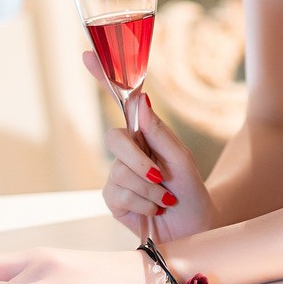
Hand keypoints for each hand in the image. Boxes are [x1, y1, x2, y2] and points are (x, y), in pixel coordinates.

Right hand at [85, 54, 216, 241]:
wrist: (195, 229)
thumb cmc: (192, 192)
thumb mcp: (183, 160)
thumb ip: (160, 134)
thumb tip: (141, 101)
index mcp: (146, 135)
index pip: (121, 103)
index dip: (104, 78)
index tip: (87, 54)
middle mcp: (128, 152)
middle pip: (114, 139)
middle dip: (139, 159)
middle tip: (161, 176)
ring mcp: (117, 175)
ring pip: (119, 172)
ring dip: (149, 189)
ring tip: (164, 198)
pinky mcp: (112, 199)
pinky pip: (118, 193)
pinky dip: (143, 203)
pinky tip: (154, 209)